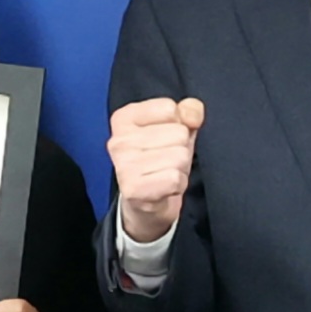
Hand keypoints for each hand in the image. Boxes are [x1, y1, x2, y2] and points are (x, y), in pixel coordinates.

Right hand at [109, 97, 204, 242]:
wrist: (146, 203)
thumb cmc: (161, 160)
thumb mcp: (177, 128)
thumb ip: (189, 111)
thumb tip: (192, 115)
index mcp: (124, 118)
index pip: (170, 108)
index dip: (178, 124)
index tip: (165, 138)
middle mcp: (118, 140)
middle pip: (178, 133)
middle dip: (180, 149)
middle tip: (166, 160)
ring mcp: (123, 165)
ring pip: (179, 156)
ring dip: (180, 168)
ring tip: (165, 173)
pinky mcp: (133, 188)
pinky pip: (175, 179)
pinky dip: (178, 185)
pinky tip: (165, 187)